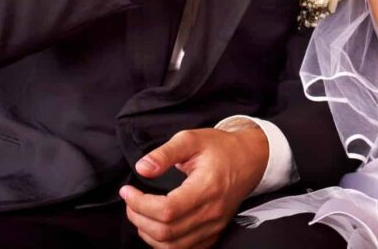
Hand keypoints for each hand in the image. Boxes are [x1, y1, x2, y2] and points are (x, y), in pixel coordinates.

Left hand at [121, 126, 268, 248]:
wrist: (250, 159)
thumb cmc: (221, 148)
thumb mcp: (192, 139)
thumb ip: (165, 153)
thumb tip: (142, 168)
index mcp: (207, 187)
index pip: (167, 210)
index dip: (140, 204)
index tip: (128, 191)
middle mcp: (212, 212)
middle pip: (166, 232)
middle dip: (139, 218)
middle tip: (131, 201)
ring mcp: (214, 226)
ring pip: (172, 246)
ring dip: (148, 233)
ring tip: (140, 213)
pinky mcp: (214, 233)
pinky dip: (163, 243)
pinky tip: (155, 226)